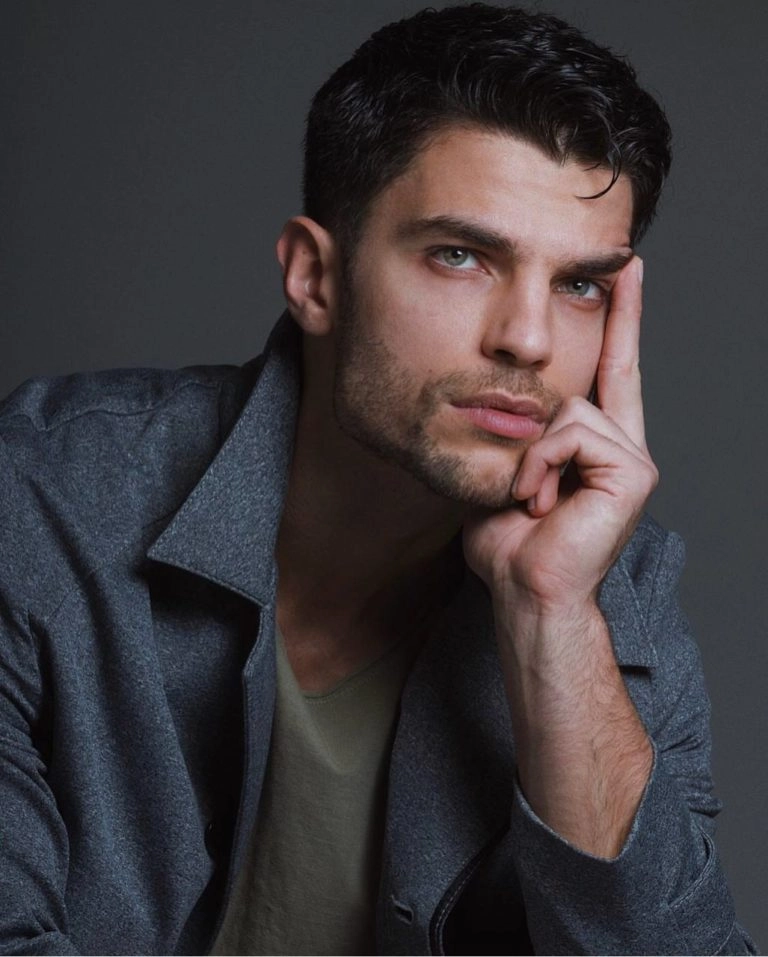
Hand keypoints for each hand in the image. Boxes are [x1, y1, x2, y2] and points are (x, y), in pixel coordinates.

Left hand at [464, 256, 656, 617]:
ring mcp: (633, 457)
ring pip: (569, 407)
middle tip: (580, 378)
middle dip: (589, 363)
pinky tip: (542, 502)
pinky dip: (542, 465)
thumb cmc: (510, 545)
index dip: (620, 321)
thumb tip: (501, 408)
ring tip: (530, 500)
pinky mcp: (634, 470)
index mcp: (595, 446)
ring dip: (532, 457)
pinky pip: (573, 432)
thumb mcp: (503, 476)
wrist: (527, 592)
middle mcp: (623, 445)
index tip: (625, 272)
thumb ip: (513, 438)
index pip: (612, 370)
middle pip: (595, 377)